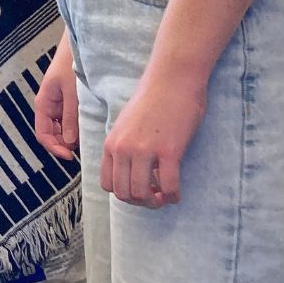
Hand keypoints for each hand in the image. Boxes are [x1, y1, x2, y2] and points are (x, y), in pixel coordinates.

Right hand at [34, 55, 79, 160]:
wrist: (76, 47)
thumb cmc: (70, 65)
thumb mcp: (72, 92)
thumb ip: (70, 117)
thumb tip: (70, 142)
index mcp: (43, 104)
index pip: (43, 135)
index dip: (54, 148)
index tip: (70, 156)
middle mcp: (48, 107)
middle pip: (51, 134)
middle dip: (64, 144)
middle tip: (82, 150)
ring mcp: (57, 105)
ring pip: (60, 129)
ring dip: (71, 137)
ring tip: (87, 139)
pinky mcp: (67, 102)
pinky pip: (68, 121)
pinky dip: (76, 127)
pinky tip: (88, 127)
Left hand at [101, 74, 206, 207]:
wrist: (172, 80)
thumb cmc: (152, 100)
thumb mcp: (126, 124)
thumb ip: (124, 145)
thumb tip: (129, 170)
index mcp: (111, 143)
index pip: (107, 183)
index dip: (123, 194)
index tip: (137, 191)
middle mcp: (123, 149)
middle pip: (123, 193)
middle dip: (139, 202)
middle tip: (154, 198)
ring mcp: (145, 150)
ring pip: (142, 194)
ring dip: (155, 202)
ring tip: (165, 196)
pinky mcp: (169, 151)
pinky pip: (168, 186)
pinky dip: (173, 195)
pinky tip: (176, 192)